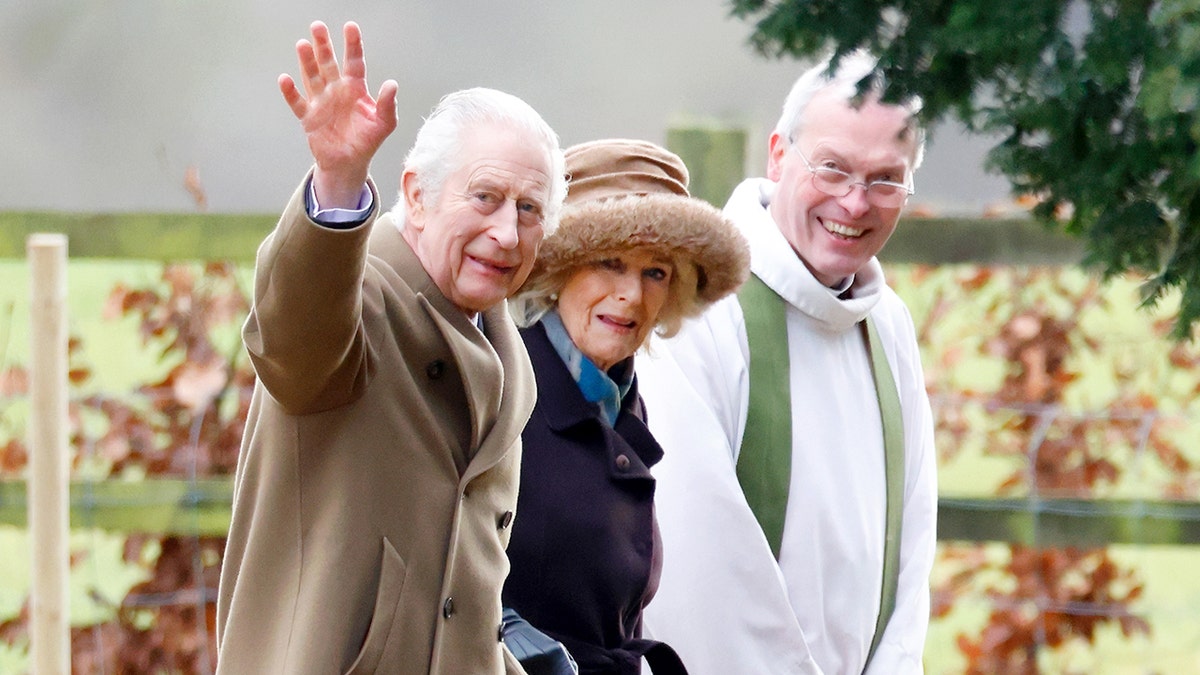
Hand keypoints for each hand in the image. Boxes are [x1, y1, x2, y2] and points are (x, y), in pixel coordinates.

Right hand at [279, 21, 397, 207]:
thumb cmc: (367, 141)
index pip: (354, 62)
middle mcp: (336, 91)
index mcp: (355, 89)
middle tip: (317, 26)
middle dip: (323, 46)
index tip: (350, 26)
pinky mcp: (308, 117)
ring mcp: (320, 102)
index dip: (352, 45)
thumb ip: (387, 104)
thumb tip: (391, 84)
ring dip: (307, 62)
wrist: (349, 164)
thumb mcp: (384, 123)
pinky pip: (297, 102)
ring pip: (312, 77)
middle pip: (328, 64)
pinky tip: (285, 79)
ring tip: (302, 44)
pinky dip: (290, 92)